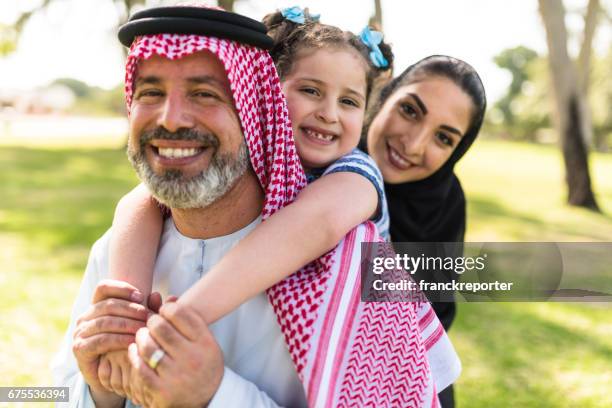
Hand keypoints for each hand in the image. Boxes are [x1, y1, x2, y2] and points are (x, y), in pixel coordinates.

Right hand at [72, 280, 147, 399]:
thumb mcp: (137, 325)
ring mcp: (80, 332)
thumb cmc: (127, 344)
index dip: (122, 288)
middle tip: (147, 315)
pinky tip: (132, 341)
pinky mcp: (80, 348)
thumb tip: (156, 295)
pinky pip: (100, 340)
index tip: (141, 295)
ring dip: (126, 324)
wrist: (112, 375)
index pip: (103, 288)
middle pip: (107, 305)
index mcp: (96, 306)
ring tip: (143, 329)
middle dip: (130, 309)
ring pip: (104, 322)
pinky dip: (118, 339)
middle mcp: (85, 317)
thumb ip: (146, 310)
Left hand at [128, 302, 223, 407]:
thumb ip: (188, 320)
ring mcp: (176, 375)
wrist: (206, 400)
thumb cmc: (203, 364)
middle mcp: (192, 358)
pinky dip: (135, 355)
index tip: (165, 311)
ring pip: (147, 345)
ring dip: (141, 336)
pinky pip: (140, 366)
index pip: (180, 314)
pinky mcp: (161, 390)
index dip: (168, 308)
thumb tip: (169, 297)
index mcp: (205, 343)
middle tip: (151, 322)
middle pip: (161, 327)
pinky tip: (136, 350)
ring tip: (143, 334)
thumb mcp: (204, 341)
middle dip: (152, 321)